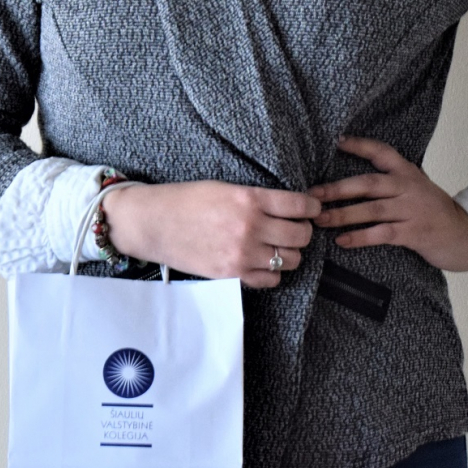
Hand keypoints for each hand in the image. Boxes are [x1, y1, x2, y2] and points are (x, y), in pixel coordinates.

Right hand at [100, 181, 319, 288]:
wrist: (154, 223)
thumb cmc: (186, 200)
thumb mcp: (225, 188)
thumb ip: (257, 198)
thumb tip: (288, 207)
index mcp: (249, 199)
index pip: (299, 205)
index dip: (312, 207)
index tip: (313, 209)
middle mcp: (250, 227)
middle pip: (301, 235)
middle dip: (304, 231)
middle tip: (296, 228)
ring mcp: (242, 254)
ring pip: (291, 260)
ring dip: (290, 253)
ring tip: (280, 246)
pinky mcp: (232, 274)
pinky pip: (270, 280)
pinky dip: (273, 272)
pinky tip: (264, 262)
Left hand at [309, 135, 467, 271]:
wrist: (467, 234)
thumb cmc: (435, 213)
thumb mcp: (417, 188)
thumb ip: (393, 183)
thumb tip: (354, 184)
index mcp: (408, 173)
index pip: (381, 152)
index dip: (359, 145)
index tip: (337, 140)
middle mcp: (409, 187)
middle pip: (368, 183)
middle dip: (337, 189)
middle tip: (312, 195)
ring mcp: (412, 209)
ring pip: (371, 209)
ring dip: (342, 214)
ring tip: (319, 220)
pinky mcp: (414, 232)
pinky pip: (382, 233)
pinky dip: (360, 237)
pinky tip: (342, 241)